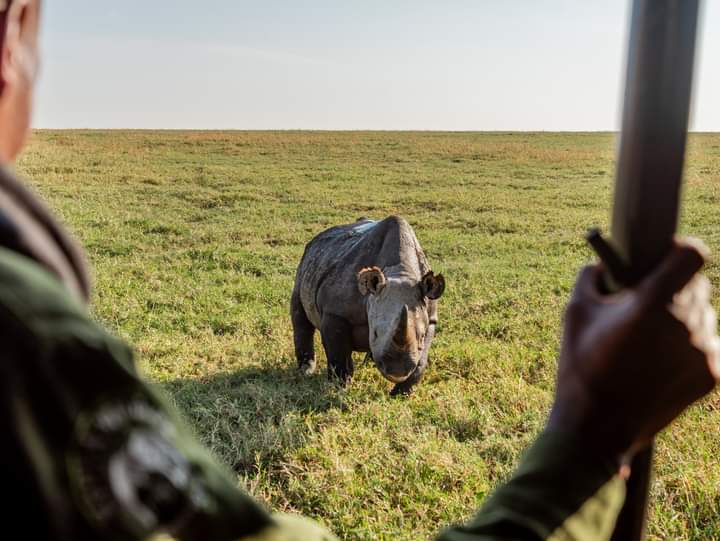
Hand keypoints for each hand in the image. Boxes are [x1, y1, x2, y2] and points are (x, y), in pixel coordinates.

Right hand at [548, 238, 718, 463]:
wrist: (596, 429)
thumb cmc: (580, 366)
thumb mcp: (574, 313)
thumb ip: (589, 277)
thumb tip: (601, 264)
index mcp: (652, 304)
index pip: (693, 254)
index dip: (679, 248)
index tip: (664, 255)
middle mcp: (686, 324)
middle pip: (697, 284)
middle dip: (673, 286)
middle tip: (646, 301)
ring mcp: (703, 351)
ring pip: (704, 314)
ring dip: (683, 316)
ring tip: (650, 337)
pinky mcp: (712, 375)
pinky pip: (706, 343)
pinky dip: (687, 344)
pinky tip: (658, 359)